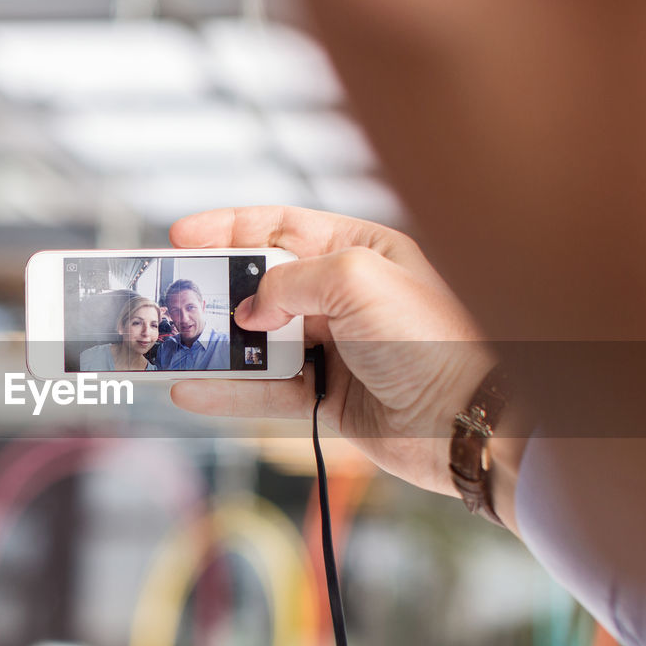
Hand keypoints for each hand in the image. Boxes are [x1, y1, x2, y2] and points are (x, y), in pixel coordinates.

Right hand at [169, 206, 523, 525]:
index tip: (182, 235)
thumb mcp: (355, 279)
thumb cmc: (431, 338)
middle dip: (218, 289)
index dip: (230, 228)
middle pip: (264, 284)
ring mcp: (336, 349)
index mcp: (361, 250)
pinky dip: (230, 391)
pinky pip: (267, 392)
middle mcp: (347, 297)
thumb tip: (249, 310)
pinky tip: (193, 388)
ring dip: (219, 345)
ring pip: (261, 342)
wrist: (470, 419)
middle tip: (175, 293)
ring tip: (175, 344)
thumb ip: (289, 281)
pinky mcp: (329, 398)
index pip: (283, 227)